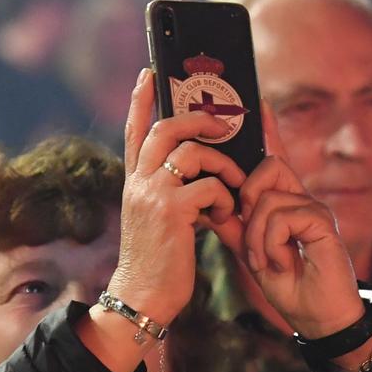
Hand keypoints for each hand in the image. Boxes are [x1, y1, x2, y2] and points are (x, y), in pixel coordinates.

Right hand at [106, 69, 244, 326]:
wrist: (143, 298)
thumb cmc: (158, 263)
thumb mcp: (157, 220)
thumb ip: (171, 193)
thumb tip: (202, 173)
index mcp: (134, 182)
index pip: (134, 131)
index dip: (140, 100)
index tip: (148, 73)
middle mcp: (138, 182)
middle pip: (165, 128)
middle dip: (198, 119)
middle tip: (224, 125)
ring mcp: (152, 194)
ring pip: (192, 152)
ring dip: (223, 165)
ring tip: (236, 187)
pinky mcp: (172, 211)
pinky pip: (209, 185)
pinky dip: (226, 197)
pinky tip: (226, 216)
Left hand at [221, 115, 364, 338]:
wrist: (316, 315)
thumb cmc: (289, 284)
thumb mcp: (250, 251)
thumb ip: (232, 225)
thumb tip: (209, 203)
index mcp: (284, 202)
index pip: (274, 158)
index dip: (268, 130)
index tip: (258, 102)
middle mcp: (302, 198)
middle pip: (267, 168)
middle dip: (246, 197)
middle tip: (246, 233)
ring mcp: (314, 207)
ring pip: (268, 196)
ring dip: (257, 233)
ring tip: (266, 260)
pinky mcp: (323, 221)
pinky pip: (282, 215)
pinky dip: (272, 242)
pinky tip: (280, 263)